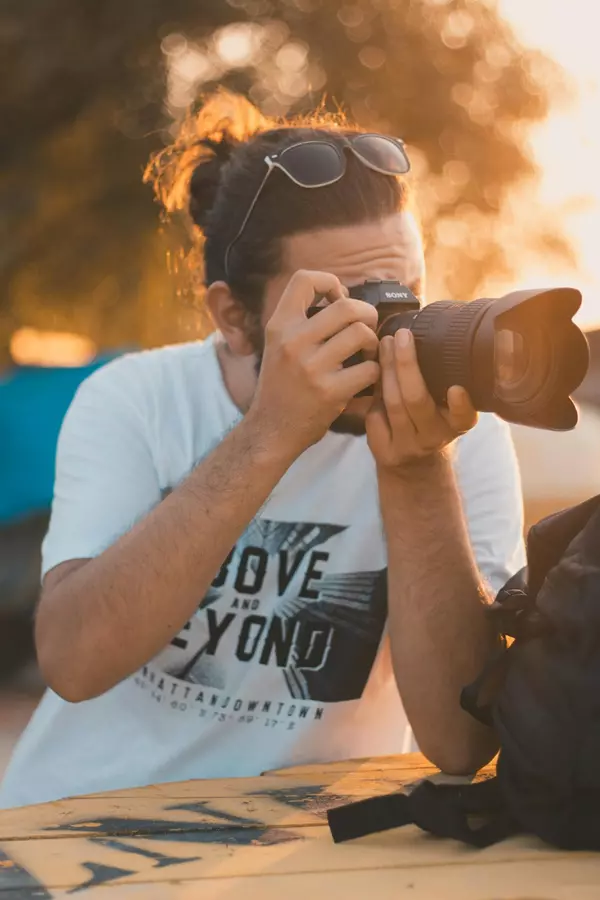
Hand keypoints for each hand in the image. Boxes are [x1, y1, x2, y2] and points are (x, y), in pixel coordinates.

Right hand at [249, 270, 379, 457]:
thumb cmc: (281, 385)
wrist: (270, 430)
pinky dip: (374, 372)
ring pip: (362, 334)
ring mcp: (311, 367)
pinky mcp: (330, 392)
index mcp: (279, 325)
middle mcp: (292, 342)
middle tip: (365, 327)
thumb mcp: (278, 344)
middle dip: (366, 314)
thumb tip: (343, 295)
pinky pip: (370, 368)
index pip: (304, 279)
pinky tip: (365, 378)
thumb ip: (303, 321)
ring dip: (373, 343)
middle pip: (347, 306)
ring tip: (366, 354)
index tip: (337, 299)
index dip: (329, 282)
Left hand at [366, 329, 477, 470]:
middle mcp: (436, 437)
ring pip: (393, 405)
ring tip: (384, 344)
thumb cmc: (429, 420)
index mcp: (458, 424)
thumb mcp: (445, 405)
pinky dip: (372, 391)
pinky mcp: (386, 452)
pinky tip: (372, 370)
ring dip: (386, 370)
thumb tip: (420, 331)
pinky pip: (375, 415)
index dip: (461, 405)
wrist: (413, 464)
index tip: (456, 389)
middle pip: (416, 400)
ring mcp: (409, 446)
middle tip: (401, 336)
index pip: (463, 417)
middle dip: (406, 364)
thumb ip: (441, 378)